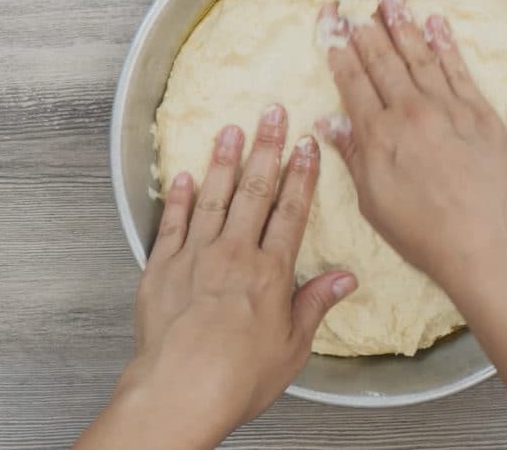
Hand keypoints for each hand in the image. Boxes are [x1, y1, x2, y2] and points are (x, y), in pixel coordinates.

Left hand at [78, 106, 356, 448]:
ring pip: (211, 198)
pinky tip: (183, 177)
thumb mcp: (293, 347)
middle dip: (266, 149)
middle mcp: (232, 255)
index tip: (307, 146)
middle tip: (272, 114)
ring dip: (223, 161)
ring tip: (230, 130)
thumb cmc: (239, 377)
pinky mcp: (160, 270)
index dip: (302, 175)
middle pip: (254, 192)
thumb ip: (315, 305)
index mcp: (269, 272)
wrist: (179, 392)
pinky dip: (178, 199)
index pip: (291, 211)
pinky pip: (171, 224)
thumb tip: (346, 278)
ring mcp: (193, 258)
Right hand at [316, 0, 506, 279]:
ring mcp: (448, 108)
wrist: (484, 241)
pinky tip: (434, 22)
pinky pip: (458, 68)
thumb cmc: (424, 232)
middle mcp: (411, 112)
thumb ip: (353, 156)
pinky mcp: (480, 112)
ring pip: (419, 54)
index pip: (353, 80)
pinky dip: (445, 43)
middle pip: (382, 58)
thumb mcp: (374, 201)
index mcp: (379, 135)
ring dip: (401, 21)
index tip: (330, 22)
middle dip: (363, 22)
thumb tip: (328, 123)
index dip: (339, 48)